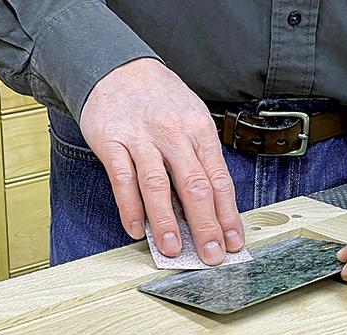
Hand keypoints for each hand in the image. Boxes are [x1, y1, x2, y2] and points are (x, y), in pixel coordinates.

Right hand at [79, 58, 243, 264]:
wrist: (119, 67)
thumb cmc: (162, 101)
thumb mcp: (192, 120)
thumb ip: (200, 161)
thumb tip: (207, 208)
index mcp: (200, 132)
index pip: (220, 181)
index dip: (228, 215)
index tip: (234, 241)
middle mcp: (174, 134)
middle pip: (195, 186)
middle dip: (206, 226)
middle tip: (211, 255)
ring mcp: (142, 137)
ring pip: (158, 185)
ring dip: (166, 221)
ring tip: (172, 249)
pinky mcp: (112, 140)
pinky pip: (122, 178)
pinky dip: (129, 207)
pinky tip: (135, 228)